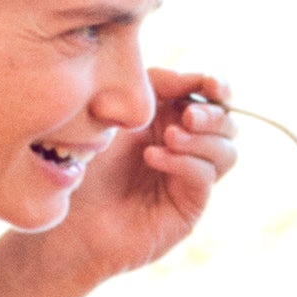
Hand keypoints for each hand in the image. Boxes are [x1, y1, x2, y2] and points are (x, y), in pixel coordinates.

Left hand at [48, 68, 237, 283]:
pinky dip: (184, 162)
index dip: (216, 87)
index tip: (208, 83)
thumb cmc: (84, 161)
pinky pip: (204, 177)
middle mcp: (185, 148)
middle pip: (227, 124)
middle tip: (188, 116)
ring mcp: (189, 180)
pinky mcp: (188, 208)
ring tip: (170, 136)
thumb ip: (155, 88)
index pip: (209, 98)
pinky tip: (153, 158)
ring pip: (226, 152)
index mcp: (169, 117)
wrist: (69, 217)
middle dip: (214, 115)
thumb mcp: (117, 109)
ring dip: (203, 139)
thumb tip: (191, 79)